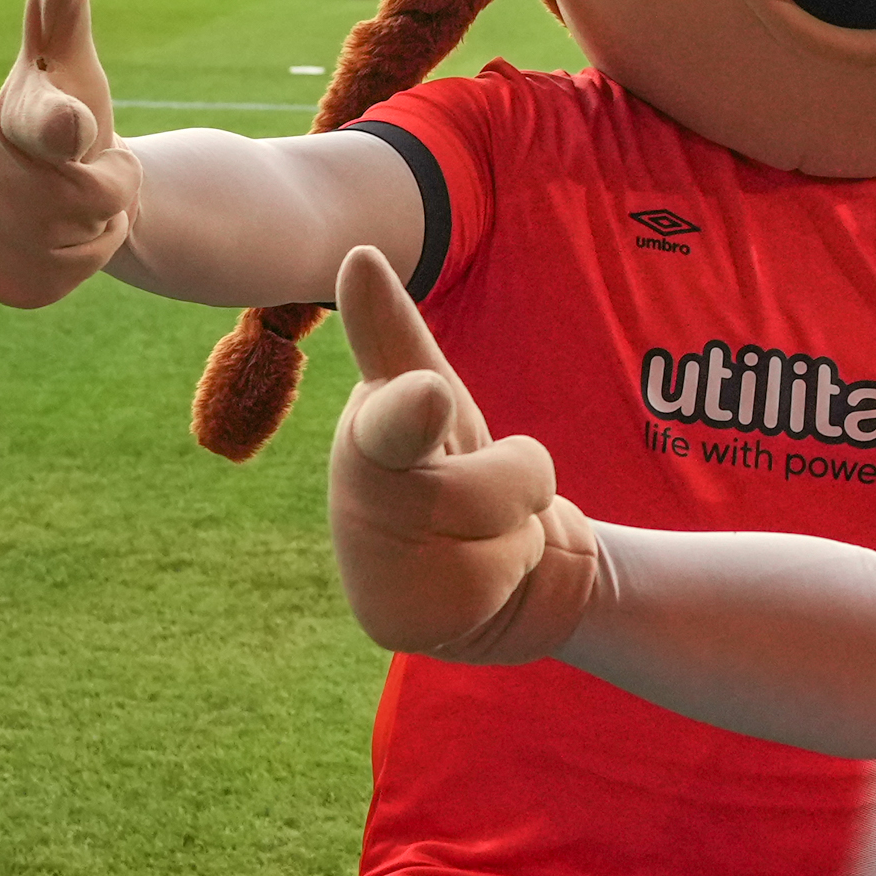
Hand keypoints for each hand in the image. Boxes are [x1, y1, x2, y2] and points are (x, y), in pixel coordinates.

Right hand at [0, 0, 142, 305]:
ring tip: (70, 199)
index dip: (63, 126)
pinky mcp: (11, 279)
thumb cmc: (61, 116)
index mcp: (17, 120)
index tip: (77, 124)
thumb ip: (63, 23)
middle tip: (81, 166)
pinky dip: (90, 255)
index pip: (48, 124)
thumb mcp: (67, 73)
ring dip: (104, 218)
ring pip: (102, 230)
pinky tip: (62, 237)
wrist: (39, 194)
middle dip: (111, 181)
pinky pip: (89, 267)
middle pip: (106, 191)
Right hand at [327, 245, 598, 661]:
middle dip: (518, 476)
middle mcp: (357, 503)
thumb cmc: (447, 467)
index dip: (414, 411)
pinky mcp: (398, 624)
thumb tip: (357, 251)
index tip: (431, 392)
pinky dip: (507, 572)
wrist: (473, 574)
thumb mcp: (433, 397)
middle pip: (490, 485)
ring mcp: (372, 569)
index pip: (394, 425)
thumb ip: (396, 334)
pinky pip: (500, 582)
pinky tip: (470, 577)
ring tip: (478, 530)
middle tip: (498, 487)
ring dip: (516, 523)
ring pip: (503, 532)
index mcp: (369, 436)